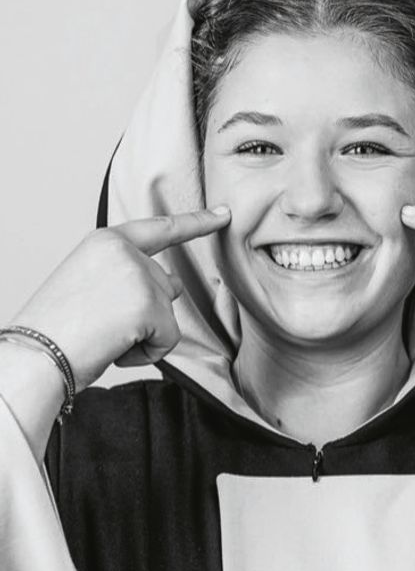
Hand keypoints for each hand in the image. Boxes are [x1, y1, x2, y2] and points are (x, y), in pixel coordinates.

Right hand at [9, 207, 230, 391]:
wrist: (34, 356)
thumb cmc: (55, 329)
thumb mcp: (90, 284)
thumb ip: (129, 276)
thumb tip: (173, 286)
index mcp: (106, 241)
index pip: (160, 229)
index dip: (195, 222)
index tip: (223, 214)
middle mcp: (126, 252)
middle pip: (166, 287)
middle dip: (144, 316)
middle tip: (100, 326)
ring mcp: (139, 276)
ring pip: (168, 316)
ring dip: (144, 336)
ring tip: (103, 337)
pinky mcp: (149, 305)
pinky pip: (169, 339)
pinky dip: (147, 354)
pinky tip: (115, 349)